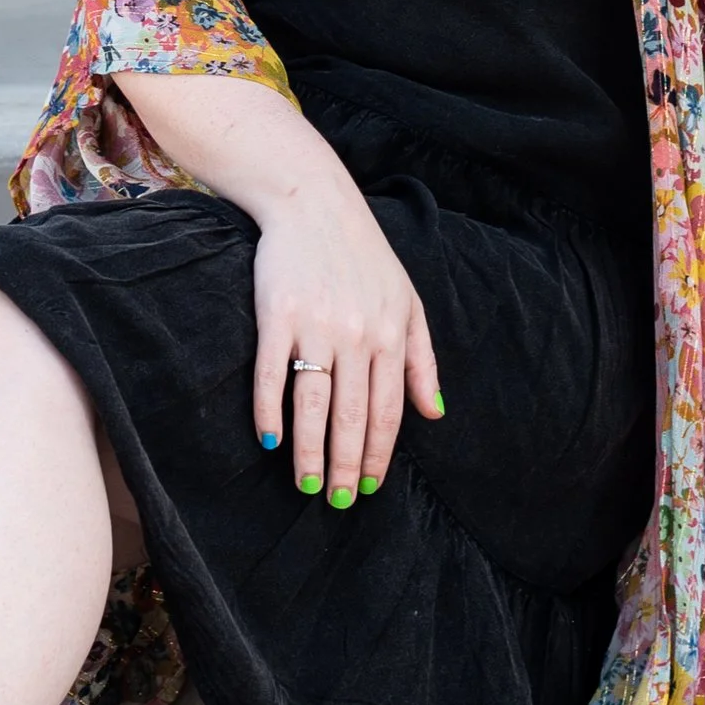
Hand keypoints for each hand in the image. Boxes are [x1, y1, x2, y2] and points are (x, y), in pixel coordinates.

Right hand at [249, 176, 441, 512]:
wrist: (313, 204)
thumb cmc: (364, 256)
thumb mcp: (408, 302)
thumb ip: (422, 359)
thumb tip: (435, 412)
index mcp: (392, 335)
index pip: (387, 410)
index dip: (377, 453)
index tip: (368, 486)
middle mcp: (358, 335)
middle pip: (351, 415)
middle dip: (344, 465)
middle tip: (335, 500)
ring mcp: (316, 326)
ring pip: (313, 403)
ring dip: (309, 451)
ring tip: (306, 484)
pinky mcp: (277, 315)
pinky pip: (271, 373)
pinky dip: (269, 410)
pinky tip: (271, 439)